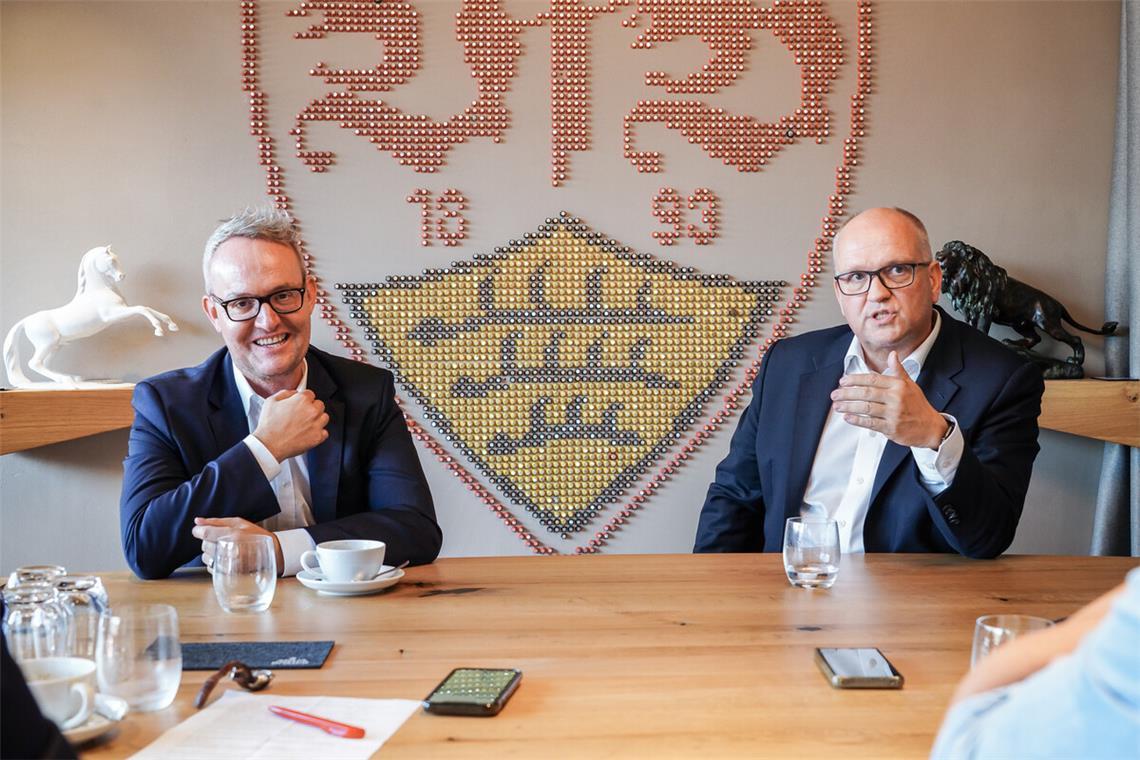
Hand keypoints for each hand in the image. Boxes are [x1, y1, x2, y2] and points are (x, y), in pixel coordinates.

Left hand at [192, 517, 283, 573]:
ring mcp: (229, 563)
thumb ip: (216, 521)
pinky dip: (214, 562)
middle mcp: (230, 550)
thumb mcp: (239, 522)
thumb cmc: (255, 534)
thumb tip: (197, 521)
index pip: (205, 533)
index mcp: (233, 535)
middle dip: (208, 541)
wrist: (272, 552)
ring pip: (205, 558)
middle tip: (220, 539)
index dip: (198, 531)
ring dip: (210, 553)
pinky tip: (224, 558)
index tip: (199, 531)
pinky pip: (210, 568)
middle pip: (204, 545)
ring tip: (223, 549)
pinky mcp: (228, 573)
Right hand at [253, 389, 328, 460]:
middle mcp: (312, 411)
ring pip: (324, 417)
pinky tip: (308, 433)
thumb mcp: (271, 401)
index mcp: (302, 400)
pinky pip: (325, 432)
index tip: (301, 404)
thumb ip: (285, 393)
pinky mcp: (318, 437)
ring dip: (317, 419)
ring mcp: (316, 424)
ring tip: (306, 424)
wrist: (269, 445)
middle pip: (319, 405)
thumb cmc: (269, 425)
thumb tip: (294, 393)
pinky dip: (318, 433)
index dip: (304, 399)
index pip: (310, 394)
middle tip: (302, 415)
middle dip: (312, 408)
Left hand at [830, 351, 948, 448]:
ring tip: (837, 406)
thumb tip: (892, 355)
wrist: (931, 427)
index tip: (843, 381)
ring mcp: (894, 414)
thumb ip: (898, 370)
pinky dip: (857, 420)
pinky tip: (847, 417)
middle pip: (866, 393)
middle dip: (847, 393)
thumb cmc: (918, 405)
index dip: (855, 379)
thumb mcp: (910, 385)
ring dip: (849, 406)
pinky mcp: (892, 428)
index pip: (872, 379)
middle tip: (835, 394)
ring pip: (866, 408)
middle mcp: (896, 398)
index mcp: (898, 385)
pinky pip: (871, 423)